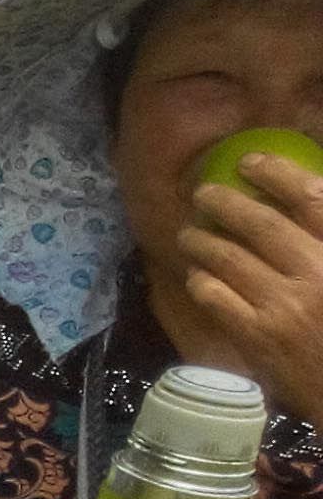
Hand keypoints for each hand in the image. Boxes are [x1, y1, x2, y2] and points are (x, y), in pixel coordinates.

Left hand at [173, 148, 322, 424]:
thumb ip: (320, 239)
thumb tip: (302, 201)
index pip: (312, 198)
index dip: (278, 174)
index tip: (252, 162)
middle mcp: (316, 271)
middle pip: (260, 223)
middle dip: (224, 203)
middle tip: (203, 194)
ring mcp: (284, 304)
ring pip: (228, 258)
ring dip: (201, 241)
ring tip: (188, 235)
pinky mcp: (257, 336)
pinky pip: (215, 296)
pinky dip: (200, 280)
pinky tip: (196, 276)